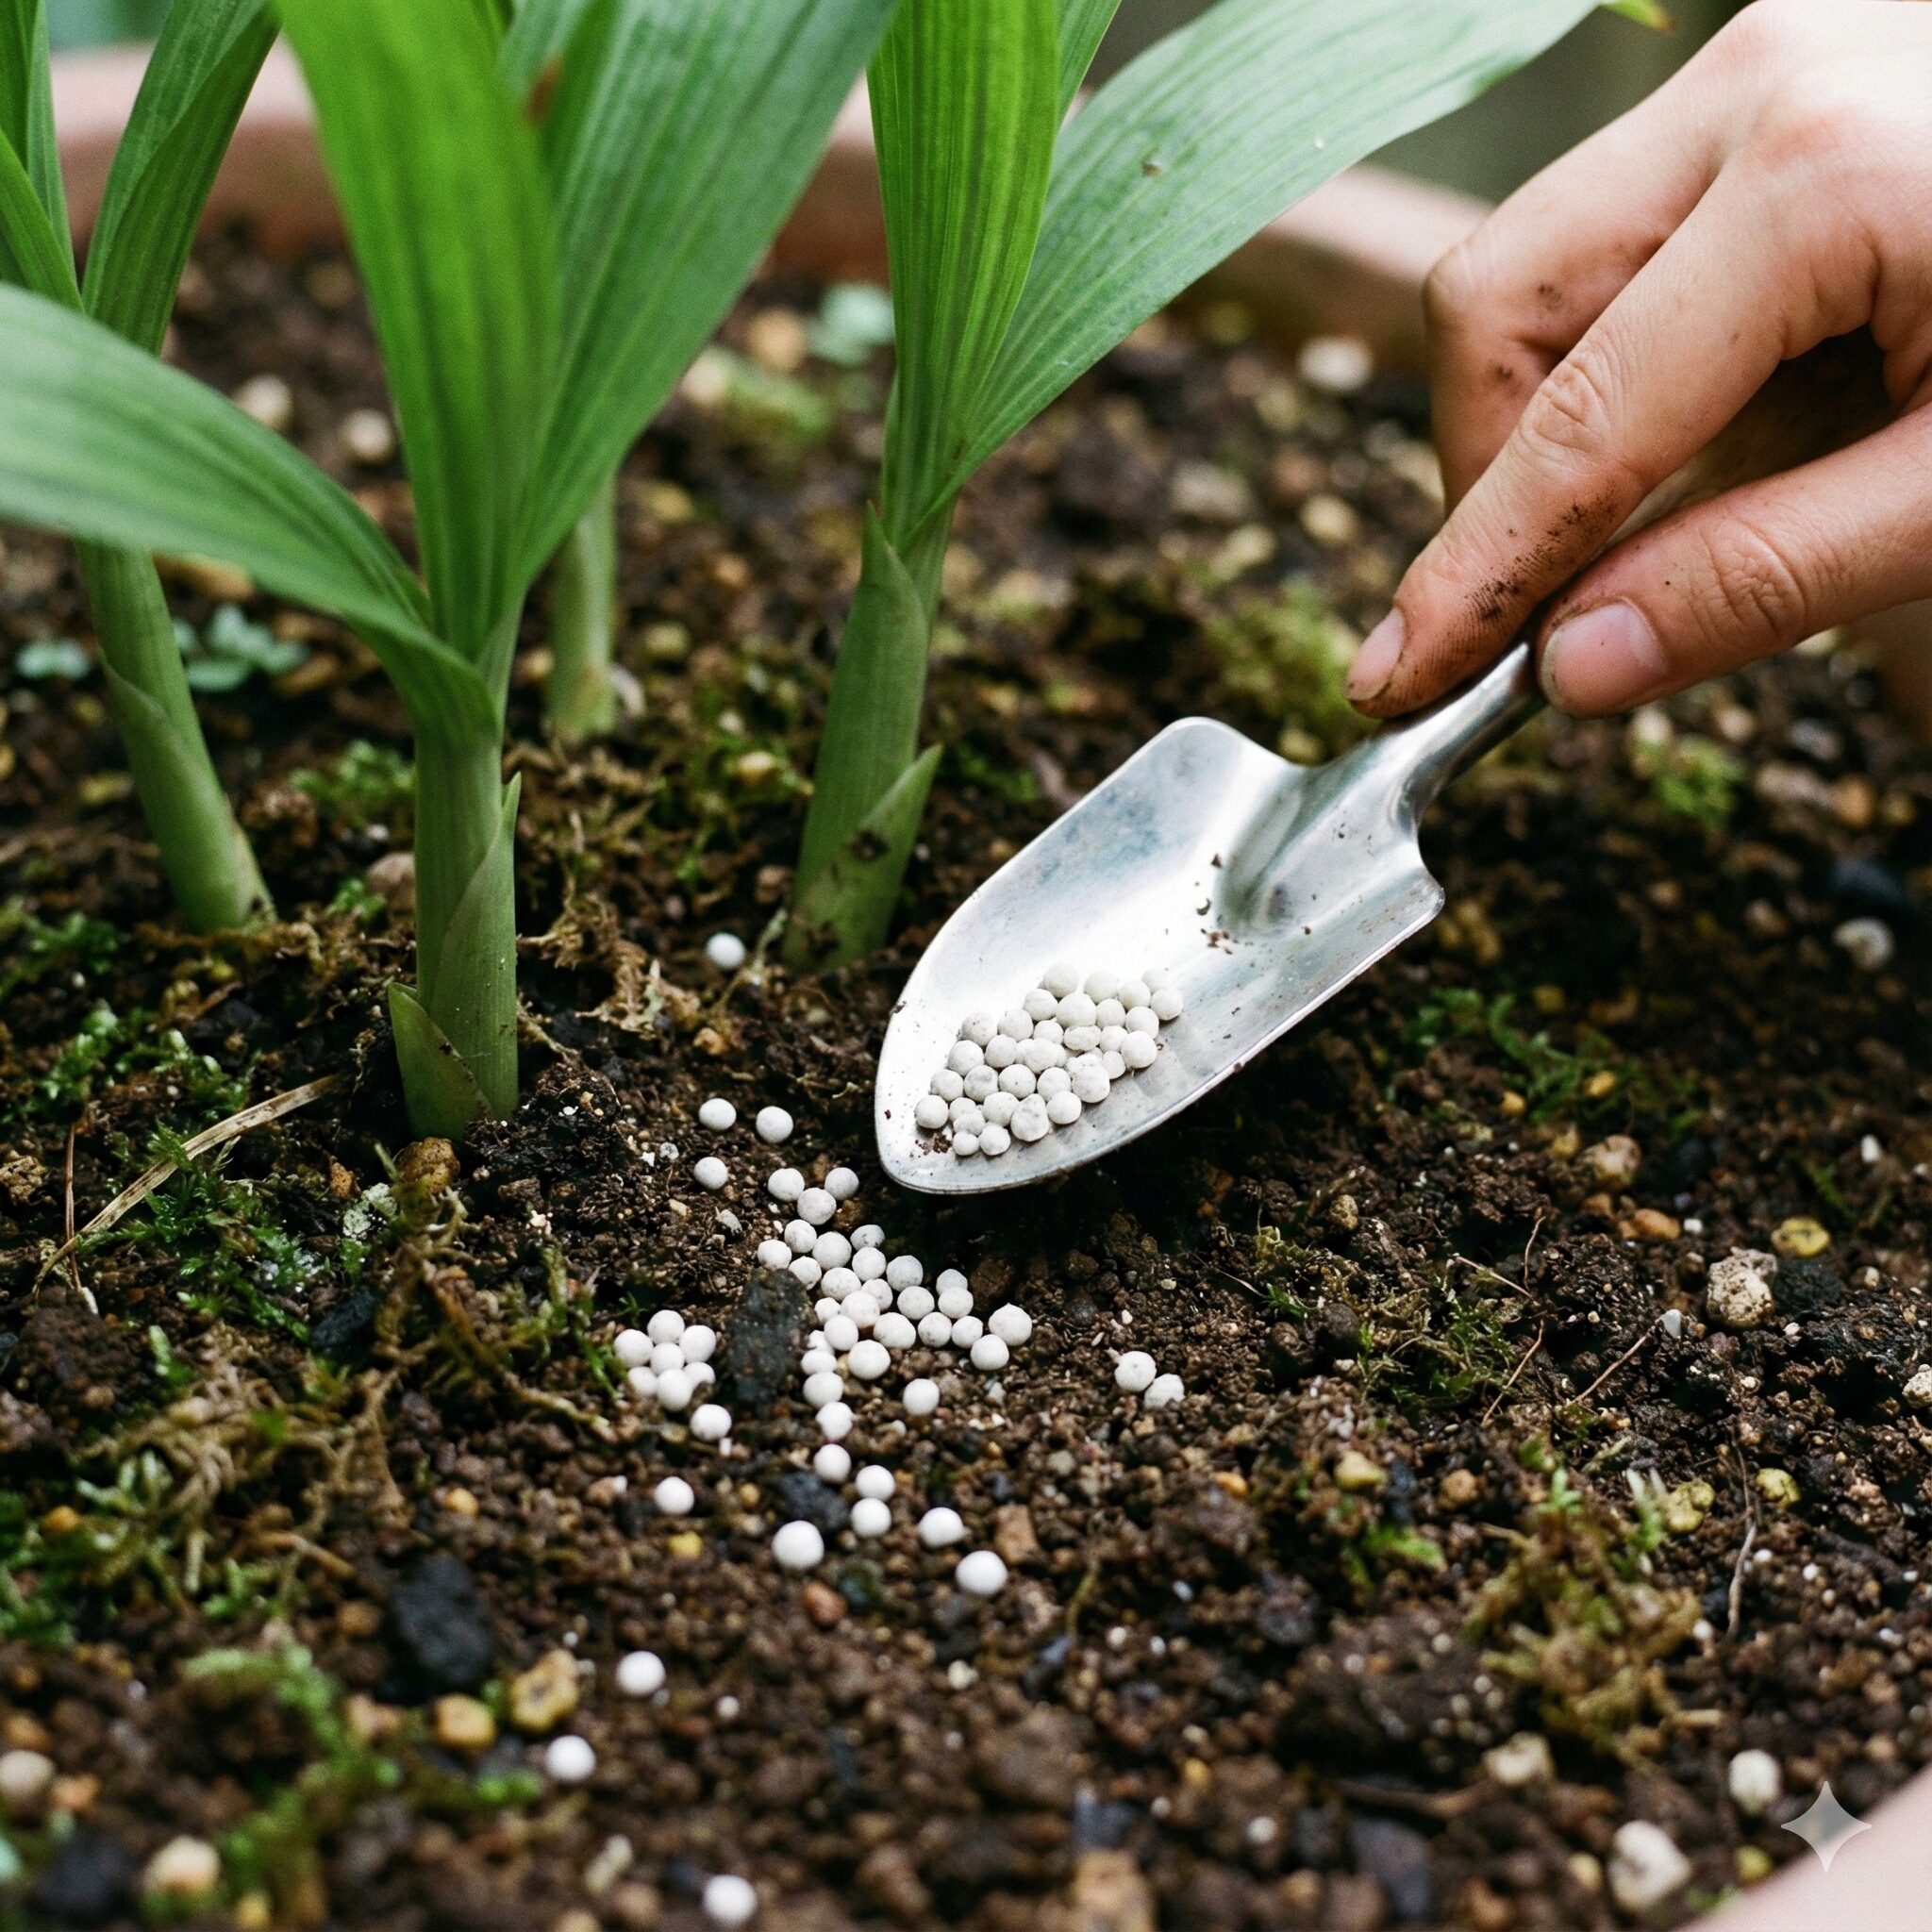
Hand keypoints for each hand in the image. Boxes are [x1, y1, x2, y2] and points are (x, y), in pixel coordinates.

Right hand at [1346, 0, 1931, 718]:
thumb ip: (1763, 579)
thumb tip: (1572, 671)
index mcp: (1817, 180)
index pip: (1571, 420)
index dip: (1472, 571)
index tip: (1399, 675)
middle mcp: (1757, 84)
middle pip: (1503, 299)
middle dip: (1491, 471)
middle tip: (1544, 601)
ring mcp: (1763, 59)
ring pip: (1540, 258)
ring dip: (1553, 412)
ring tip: (1677, 500)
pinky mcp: (1778, 77)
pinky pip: (1620, 231)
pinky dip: (1626, 352)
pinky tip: (1735, 411)